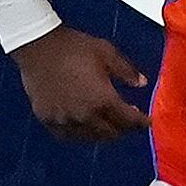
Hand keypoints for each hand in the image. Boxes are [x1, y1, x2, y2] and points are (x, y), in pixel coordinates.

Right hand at [17, 24, 148, 141]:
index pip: (128, 120)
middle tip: (129, 122)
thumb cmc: (73, 47)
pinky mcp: (48, 120)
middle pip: (111, 133)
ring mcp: (65, 120)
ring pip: (90, 137)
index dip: (141, 122)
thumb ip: (127, 71)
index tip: (147, 122)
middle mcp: (85, 115)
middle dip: (124, 129)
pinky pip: (68, 136)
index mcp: (103, 99)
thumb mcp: (107, 53)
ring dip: (103, 133)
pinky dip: (80, 134)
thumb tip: (142, 83)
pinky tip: (84, 127)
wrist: (38, 47)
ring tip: (109, 125)